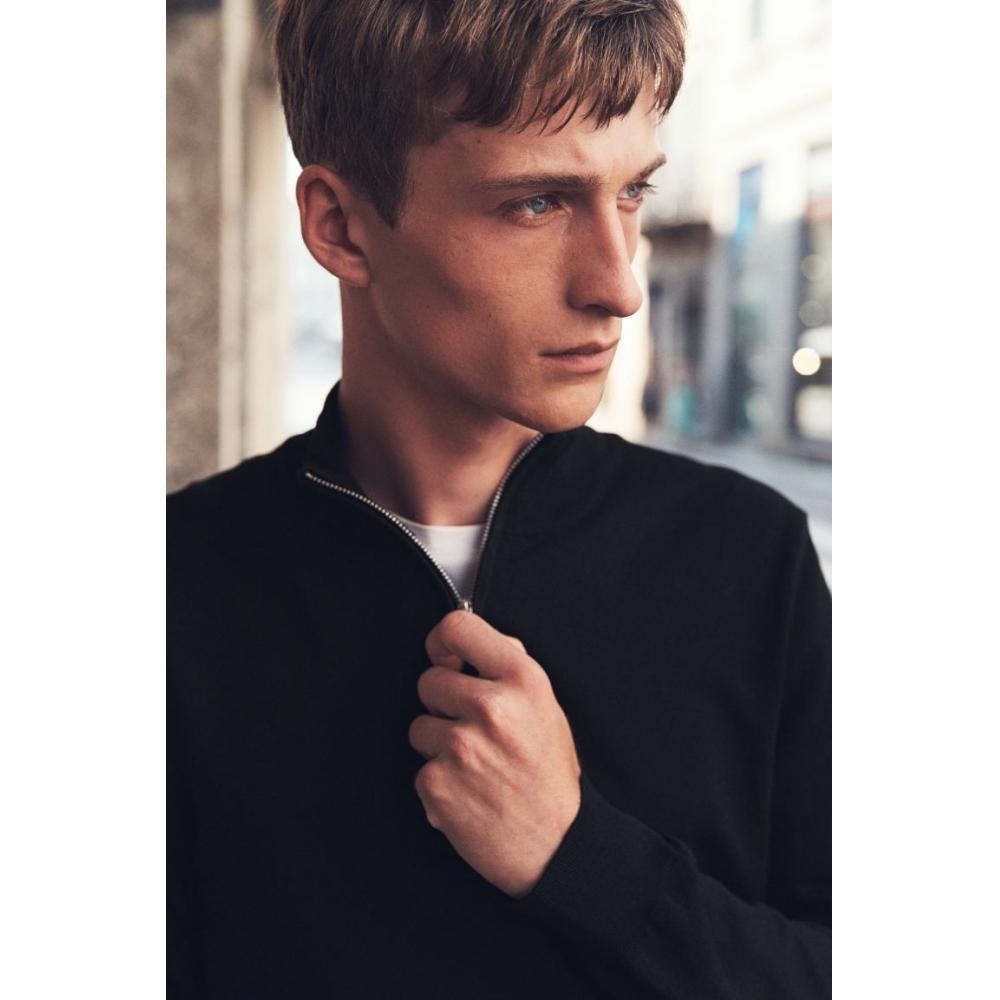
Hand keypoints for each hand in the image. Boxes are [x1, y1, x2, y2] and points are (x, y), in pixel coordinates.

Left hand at [409, 610, 581, 897]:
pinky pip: (420, 769)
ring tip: (475, 767)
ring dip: (438, 745)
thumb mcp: (547, 708)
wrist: (559, 848)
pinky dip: (439, 783)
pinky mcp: (437, 783)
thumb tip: (470, 647)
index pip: (457, 627)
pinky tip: (469, 794)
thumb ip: (510, 671)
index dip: (442, 641)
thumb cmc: (552, 779)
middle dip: (443, 704)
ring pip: (419, 726)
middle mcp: (491, 707)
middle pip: (429, 680)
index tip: (445, 657)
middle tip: (474, 731)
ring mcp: (461, 745)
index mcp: (522, 680)